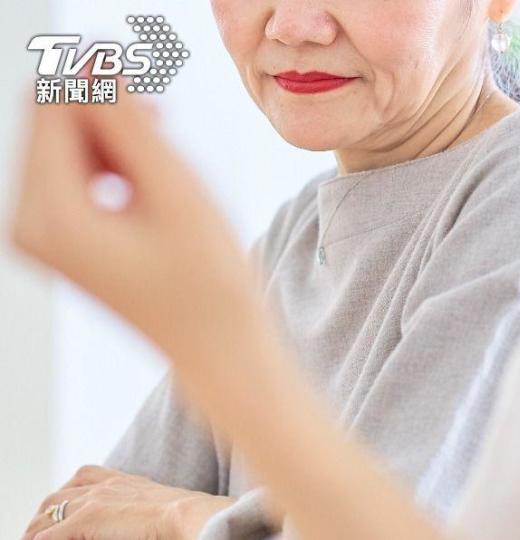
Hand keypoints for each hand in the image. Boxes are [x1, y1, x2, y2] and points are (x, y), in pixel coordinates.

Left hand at [6, 80, 262, 363]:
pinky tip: (148, 183)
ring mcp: (39, 233)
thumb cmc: (209, 282)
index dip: (97, 79)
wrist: (216, 345)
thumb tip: (95, 61)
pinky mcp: (57, 235)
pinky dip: (110, 160)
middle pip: (50, 122)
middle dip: (105, 112)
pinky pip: (71, 169)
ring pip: (62, 142)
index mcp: (49, 217)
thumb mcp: (175, 192)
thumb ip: (129, 123)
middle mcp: (28, 224)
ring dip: (113, 137)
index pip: (51, 108)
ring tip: (162, 169)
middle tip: (163, 132)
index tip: (148, 84)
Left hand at [21, 465, 234, 539]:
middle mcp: (105, 485)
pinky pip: (50, 534)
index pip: (83, 479)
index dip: (67, 495)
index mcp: (122, 480)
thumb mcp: (156, 507)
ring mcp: (94, 500)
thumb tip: (133, 522)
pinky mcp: (88, 519)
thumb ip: (138, 509)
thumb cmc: (183, 516)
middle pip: (60, 495)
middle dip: (44, 514)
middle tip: (38, 532)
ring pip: (49, 511)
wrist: (188, 515)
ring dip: (36, 529)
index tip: (62, 512)